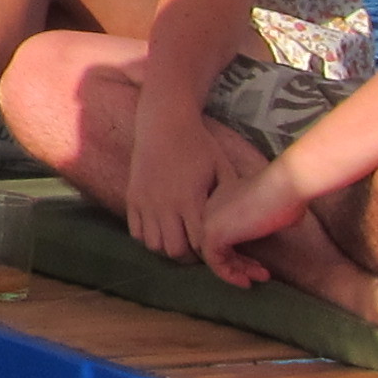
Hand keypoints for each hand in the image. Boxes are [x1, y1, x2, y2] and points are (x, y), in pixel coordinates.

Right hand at [123, 97, 218, 264]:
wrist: (164, 123)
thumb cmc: (198, 145)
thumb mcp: (223, 168)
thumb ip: (230, 197)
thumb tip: (244, 220)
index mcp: (190, 200)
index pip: (200, 243)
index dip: (210, 250)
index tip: (217, 246)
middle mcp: (164, 205)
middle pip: (175, 250)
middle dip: (189, 255)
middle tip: (198, 247)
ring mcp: (145, 202)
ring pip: (154, 244)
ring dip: (167, 246)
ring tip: (179, 238)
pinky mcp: (132, 198)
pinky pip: (136, 232)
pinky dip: (149, 237)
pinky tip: (161, 228)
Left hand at [192, 161, 304, 288]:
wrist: (286, 186)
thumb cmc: (287, 195)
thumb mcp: (271, 211)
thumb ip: (261, 221)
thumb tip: (267, 229)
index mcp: (222, 199)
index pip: (223, 232)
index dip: (239, 251)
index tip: (259, 264)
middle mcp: (210, 207)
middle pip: (217, 244)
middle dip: (239, 263)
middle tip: (260, 273)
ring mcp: (208, 220)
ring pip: (215, 254)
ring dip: (237, 271)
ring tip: (260, 278)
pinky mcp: (212, 233)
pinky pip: (214, 261)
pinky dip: (229, 274)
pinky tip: (247, 282)